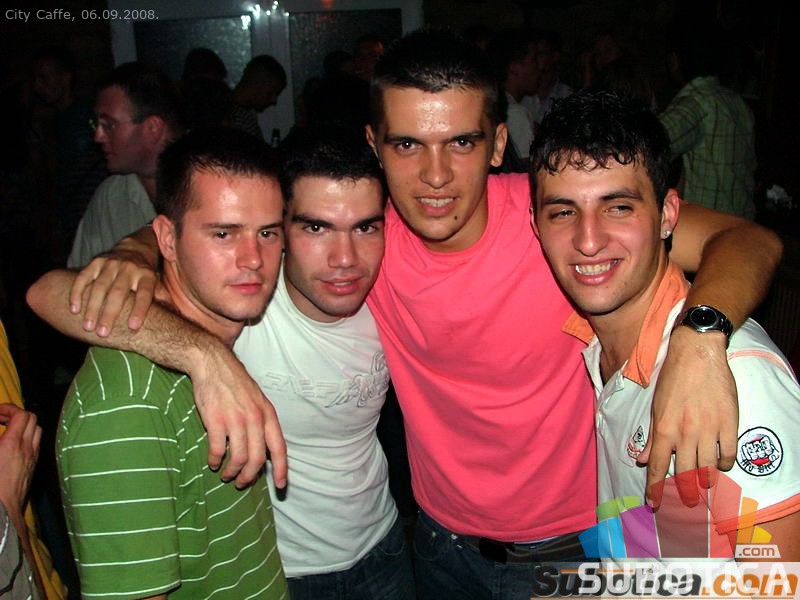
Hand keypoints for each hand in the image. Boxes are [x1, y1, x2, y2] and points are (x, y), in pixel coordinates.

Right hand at [0, 404, 41, 518]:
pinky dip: (26, 438)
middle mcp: (26, 448)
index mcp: (11, 444)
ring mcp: (32, 458)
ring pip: (36, 431)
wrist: (1, 512)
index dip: (8, 408)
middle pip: (32, 419)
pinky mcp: (32, 467)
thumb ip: (0, 437)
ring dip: (23, 425)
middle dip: (16, 413)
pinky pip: (35, 444)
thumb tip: (0, 424)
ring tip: (6, 429)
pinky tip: (11, 445)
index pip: (21, 414)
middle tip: (0, 418)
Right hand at [70, 251, 160, 335]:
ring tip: (88, 327)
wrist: (135, 248)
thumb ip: (162, 301)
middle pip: (119, 292)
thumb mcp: (159, 285)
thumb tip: (171, 324)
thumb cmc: (146, 276)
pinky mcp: (96, 261)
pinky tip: (74, 309)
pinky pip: (84, 277)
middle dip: (110, 314)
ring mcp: (111, 263)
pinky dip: (77, 293)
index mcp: (147, 275)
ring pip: (99, 286)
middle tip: (103, 334)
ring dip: (92, 308)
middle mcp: (130, 268)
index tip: (132, 327)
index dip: (139, 310)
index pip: (145, 294)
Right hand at [190, 343, 286, 489]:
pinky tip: (213, 462)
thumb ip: (262, 423)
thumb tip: (264, 449)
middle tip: (242, 483)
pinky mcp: (215, 420)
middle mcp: (255, 418)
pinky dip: (215, 461)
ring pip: (238, 458)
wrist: (213, 363)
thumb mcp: (257, 400)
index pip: (279, 447)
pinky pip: (218, 450)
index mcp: (268, 414)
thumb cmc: (235, 384)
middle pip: (258, 459)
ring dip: (232, 471)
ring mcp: (235, 420)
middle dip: (250, 476)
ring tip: (226, 474)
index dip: (281, 469)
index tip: (280, 486)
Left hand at [638, 326, 737, 506]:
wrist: (697, 354)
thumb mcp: (655, 406)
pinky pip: (729, 453)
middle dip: (684, 493)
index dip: (656, 489)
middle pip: (686, 474)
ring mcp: (709, 429)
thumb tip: (643, 458)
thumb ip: (651, 435)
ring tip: (704, 485)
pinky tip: (721, 463)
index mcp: (664, 429)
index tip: (655, 504)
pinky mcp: (730, 422)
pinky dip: (724, 463)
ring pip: (708, 467)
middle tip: (686, 502)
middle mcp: (686, 433)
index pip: (659, 467)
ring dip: (706, 481)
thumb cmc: (673, 378)